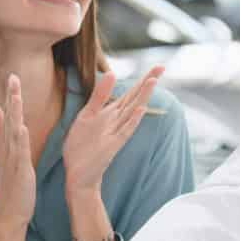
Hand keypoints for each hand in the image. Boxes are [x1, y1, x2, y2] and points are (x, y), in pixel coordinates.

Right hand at [0, 74, 35, 227]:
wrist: (9, 211)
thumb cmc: (12, 183)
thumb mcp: (7, 157)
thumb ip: (1, 135)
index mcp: (7, 145)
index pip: (6, 117)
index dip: (9, 97)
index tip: (12, 77)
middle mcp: (7, 149)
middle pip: (8, 118)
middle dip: (11, 98)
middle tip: (13, 77)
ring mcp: (12, 159)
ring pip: (12, 132)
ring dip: (14, 114)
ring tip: (16, 96)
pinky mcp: (19, 171)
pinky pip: (19, 153)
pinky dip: (19, 140)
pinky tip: (21, 128)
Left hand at [62, 68, 163, 194]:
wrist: (77, 174)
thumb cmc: (81, 146)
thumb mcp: (86, 115)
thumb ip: (98, 96)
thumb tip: (111, 73)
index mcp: (110, 113)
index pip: (130, 93)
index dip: (142, 79)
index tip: (157, 66)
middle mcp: (117, 121)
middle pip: (135, 98)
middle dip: (147, 82)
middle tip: (162, 66)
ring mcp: (116, 132)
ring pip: (132, 111)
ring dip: (142, 96)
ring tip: (153, 81)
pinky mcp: (112, 145)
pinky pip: (124, 130)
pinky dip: (133, 120)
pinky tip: (141, 109)